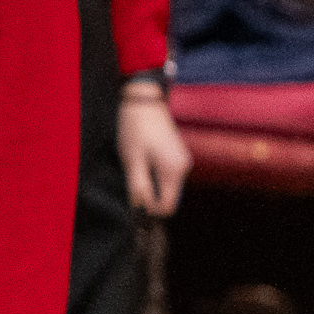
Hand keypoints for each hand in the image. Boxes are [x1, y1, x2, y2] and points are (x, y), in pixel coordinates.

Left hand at [119, 88, 189, 214]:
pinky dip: (153, 175)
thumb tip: (141, 209)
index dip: (151, 211)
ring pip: (166, 185)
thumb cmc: (136, 129)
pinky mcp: (176, 154)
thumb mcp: (132, 161)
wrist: (145, 102)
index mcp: (173, 171)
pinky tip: (141, 161)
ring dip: (150, 184)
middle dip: (150, 196)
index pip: (168, 206)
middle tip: (130, 182)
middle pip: (168, 197)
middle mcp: (183, 168)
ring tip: (135, 166)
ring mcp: (181, 160)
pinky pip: (166, 174)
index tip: (134, 204)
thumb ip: (138, 187)